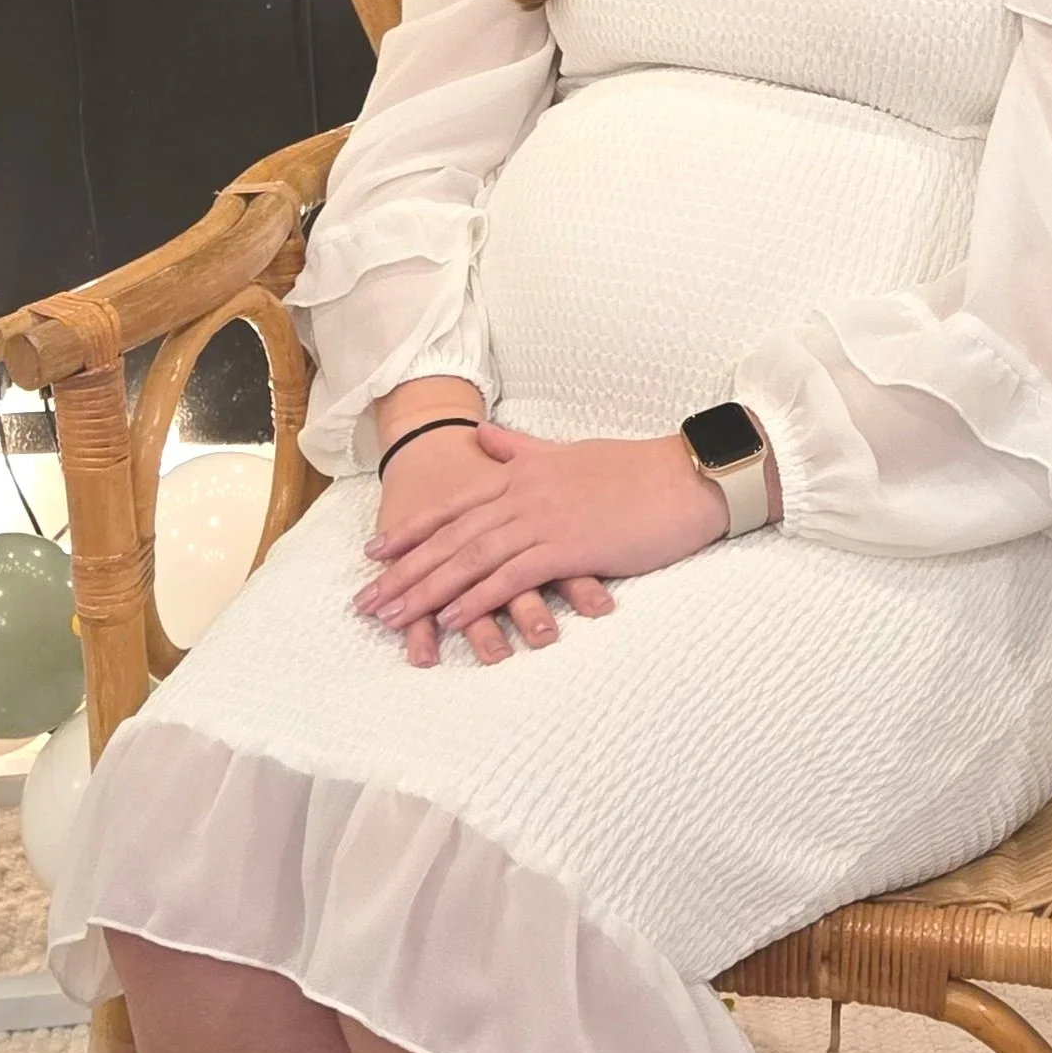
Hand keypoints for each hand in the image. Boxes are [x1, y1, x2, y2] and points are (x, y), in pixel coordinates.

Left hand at [357, 424, 732, 652]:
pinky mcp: (569, 546)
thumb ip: (521, 449)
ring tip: (394, 617)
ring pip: (472, 557)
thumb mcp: (568, 454)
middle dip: (405, 570)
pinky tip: (451, 617)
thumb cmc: (633, 471)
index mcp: (522, 473)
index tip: (375, 551)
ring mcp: (544, 519)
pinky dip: (477, 597)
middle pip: (451, 536)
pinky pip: (512, 575)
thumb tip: (482, 435)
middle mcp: (523, 494)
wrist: (683, 477)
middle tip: (368, 601)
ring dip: (428, 590)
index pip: (454, 505)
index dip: (412, 530)